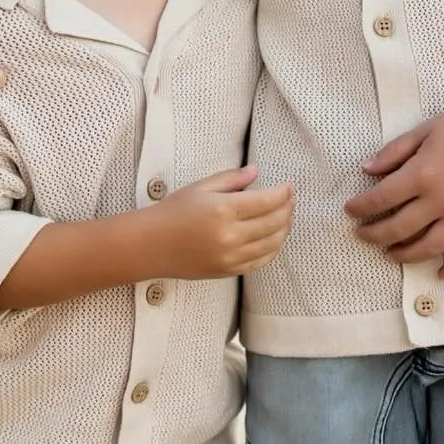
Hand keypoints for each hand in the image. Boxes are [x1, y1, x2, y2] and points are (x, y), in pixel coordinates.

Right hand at [153, 166, 293, 278]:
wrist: (152, 245)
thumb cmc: (174, 211)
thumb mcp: (201, 187)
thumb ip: (231, 179)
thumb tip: (255, 172)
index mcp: (224, 210)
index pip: (266, 201)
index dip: (282, 193)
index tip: (288, 186)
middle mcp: (230, 236)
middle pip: (273, 223)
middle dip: (287, 209)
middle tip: (291, 199)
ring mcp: (231, 257)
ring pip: (271, 244)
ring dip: (284, 229)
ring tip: (286, 217)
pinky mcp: (228, 271)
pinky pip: (260, 261)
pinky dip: (273, 249)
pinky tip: (274, 238)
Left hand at [345, 97, 443, 279]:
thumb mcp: (426, 129)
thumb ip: (395, 151)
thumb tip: (366, 169)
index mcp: (422, 174)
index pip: (380, 199)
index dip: (360, 207)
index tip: (349, 210)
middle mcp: (441, 200)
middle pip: (399, 228)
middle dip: (374, 235)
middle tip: (362, 235)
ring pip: (429, 247)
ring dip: (405, 254)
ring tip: (390, 254)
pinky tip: (439, 274)